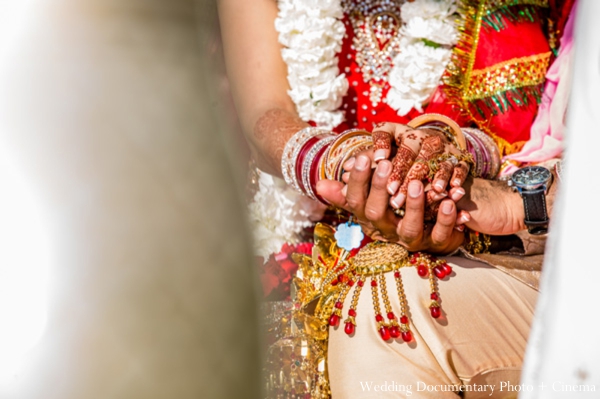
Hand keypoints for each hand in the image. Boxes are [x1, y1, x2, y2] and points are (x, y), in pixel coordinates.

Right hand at [317, 155, 468, 253]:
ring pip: (409, 229)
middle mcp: (386, 230)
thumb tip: (319, 185)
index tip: (365, 159)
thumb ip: (350, 189)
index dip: (359, 182)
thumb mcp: (371, 198)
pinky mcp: (435, 244)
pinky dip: (445, 219)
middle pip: (377, 214)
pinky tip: (450, 202)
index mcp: (369, 217)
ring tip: (417, 183)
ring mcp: (410, 239)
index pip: (355, 201)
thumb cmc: (395, 209)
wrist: (430, 233)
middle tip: (387, 163)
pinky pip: (439, 235)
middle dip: (380, 189)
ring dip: (414, 206)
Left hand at [353, 122, 469, 208]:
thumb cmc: (401, 172)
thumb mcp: (380, 173)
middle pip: (408, 148)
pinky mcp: (458, 157)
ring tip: (416, 193)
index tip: (377, 160)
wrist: (440, 168)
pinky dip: (452, 177)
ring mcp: (439, 145)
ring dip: (424, 176)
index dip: (380, 143)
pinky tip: (447, 191)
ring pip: (431, 158)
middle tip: (391, 193)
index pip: (383, 130)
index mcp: (395, 133)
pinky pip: (456, 165)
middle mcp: (416, 135)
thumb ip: (358, 177)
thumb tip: (330, 182)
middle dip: (400, 171)